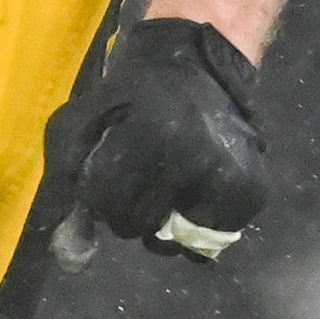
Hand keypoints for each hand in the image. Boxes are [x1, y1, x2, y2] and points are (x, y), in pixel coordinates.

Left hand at [50, 17, 263, 264]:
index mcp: (149, 135)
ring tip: (167, 184)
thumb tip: (71, 254)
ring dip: (161, 223)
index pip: (102, 202)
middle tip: (139, 174)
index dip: (97, 190)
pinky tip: (193, 191)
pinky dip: (195, 224)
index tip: (109, 167)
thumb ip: (67, 176)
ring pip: (174, 242)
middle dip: (126, 208)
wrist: (201, 64)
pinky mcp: (252, 192)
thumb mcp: (85, 116)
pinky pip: (211, 240)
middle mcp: (193, 159)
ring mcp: (227, 178)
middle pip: (134, 226)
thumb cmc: (135, 92)